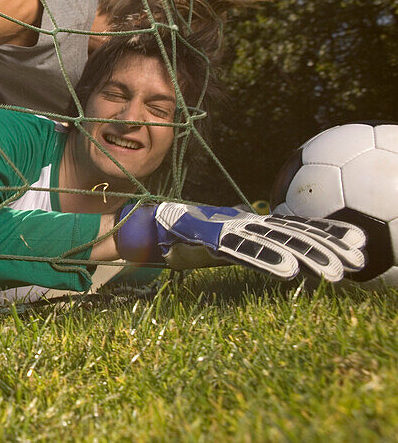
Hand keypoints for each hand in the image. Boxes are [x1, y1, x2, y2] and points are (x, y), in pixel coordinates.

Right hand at [116, 203, 366, 280]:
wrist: (143, 226)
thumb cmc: (178, 235)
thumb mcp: (216, 239)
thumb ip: (241, 239)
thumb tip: (267, 238)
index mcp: (247, 226)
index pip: (292, 228)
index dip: (324, 232)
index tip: (355, 241)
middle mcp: (243, 225)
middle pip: (292, 234)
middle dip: (326, 246)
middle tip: (357, 261)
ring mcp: (229, 231)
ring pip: (275, 242)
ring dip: (307, 257)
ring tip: (336, 273)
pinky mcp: (212, 239)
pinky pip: (244, 251)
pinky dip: (267, 260)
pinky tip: (289, 272)